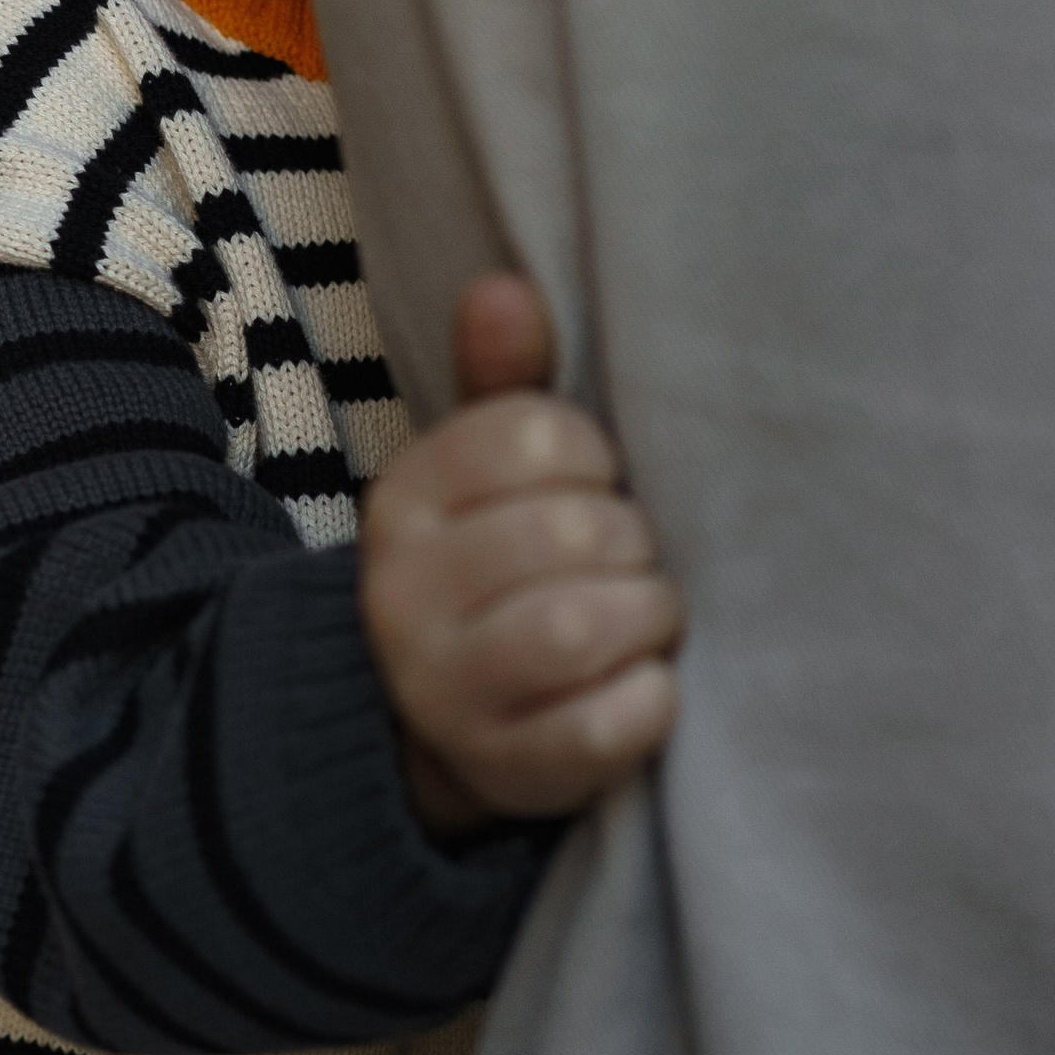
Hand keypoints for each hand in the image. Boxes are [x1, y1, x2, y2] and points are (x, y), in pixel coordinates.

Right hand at [360, 273, 681, 837]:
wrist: (446, 722)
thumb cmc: (499, 565)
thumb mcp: (486, 473)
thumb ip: (503, 382)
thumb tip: (504, 287)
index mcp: (404, 499)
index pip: (533, 437)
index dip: (596, 460)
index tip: (597, 487)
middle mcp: (402, 593)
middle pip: (568, 532)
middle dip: (633, 544)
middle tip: (633, 561)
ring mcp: (442, 689)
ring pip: (580, 627)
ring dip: (648, 616)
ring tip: (647, 616)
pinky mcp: (501, 767)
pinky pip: (606, 724)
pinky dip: (652, 699)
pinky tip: (647, 684)